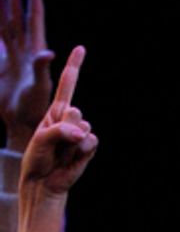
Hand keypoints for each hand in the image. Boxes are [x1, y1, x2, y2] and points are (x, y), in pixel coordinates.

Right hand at [1, 0, 54, 153]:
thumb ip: (42, 68)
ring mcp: (12, 56)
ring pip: (7, 26)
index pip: (35, 20)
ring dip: (4, 8)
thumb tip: (48, 52)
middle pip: (19, 18)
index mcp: (35, 52)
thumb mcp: (40, 87)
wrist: (21, 121)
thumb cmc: (35, 107)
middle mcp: (24, 50)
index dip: (34, 1)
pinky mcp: (2, 64)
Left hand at [19, 47, 96, 194]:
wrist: (43, 183)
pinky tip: (71, 159)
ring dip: (69, 143)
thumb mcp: (40, 140)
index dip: (74, 66)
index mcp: (54, 111)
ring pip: (82, 127)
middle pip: (74, 111)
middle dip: (63, 127)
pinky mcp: (88, 147)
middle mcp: (69, 119)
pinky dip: (81, 151)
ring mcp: (80, 133)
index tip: (81, 48)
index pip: (66, 85)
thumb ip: (59, 131)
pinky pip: (90, 141)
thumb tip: (82, 134)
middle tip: (53, 144)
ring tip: (60, 154)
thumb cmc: (36, 159)